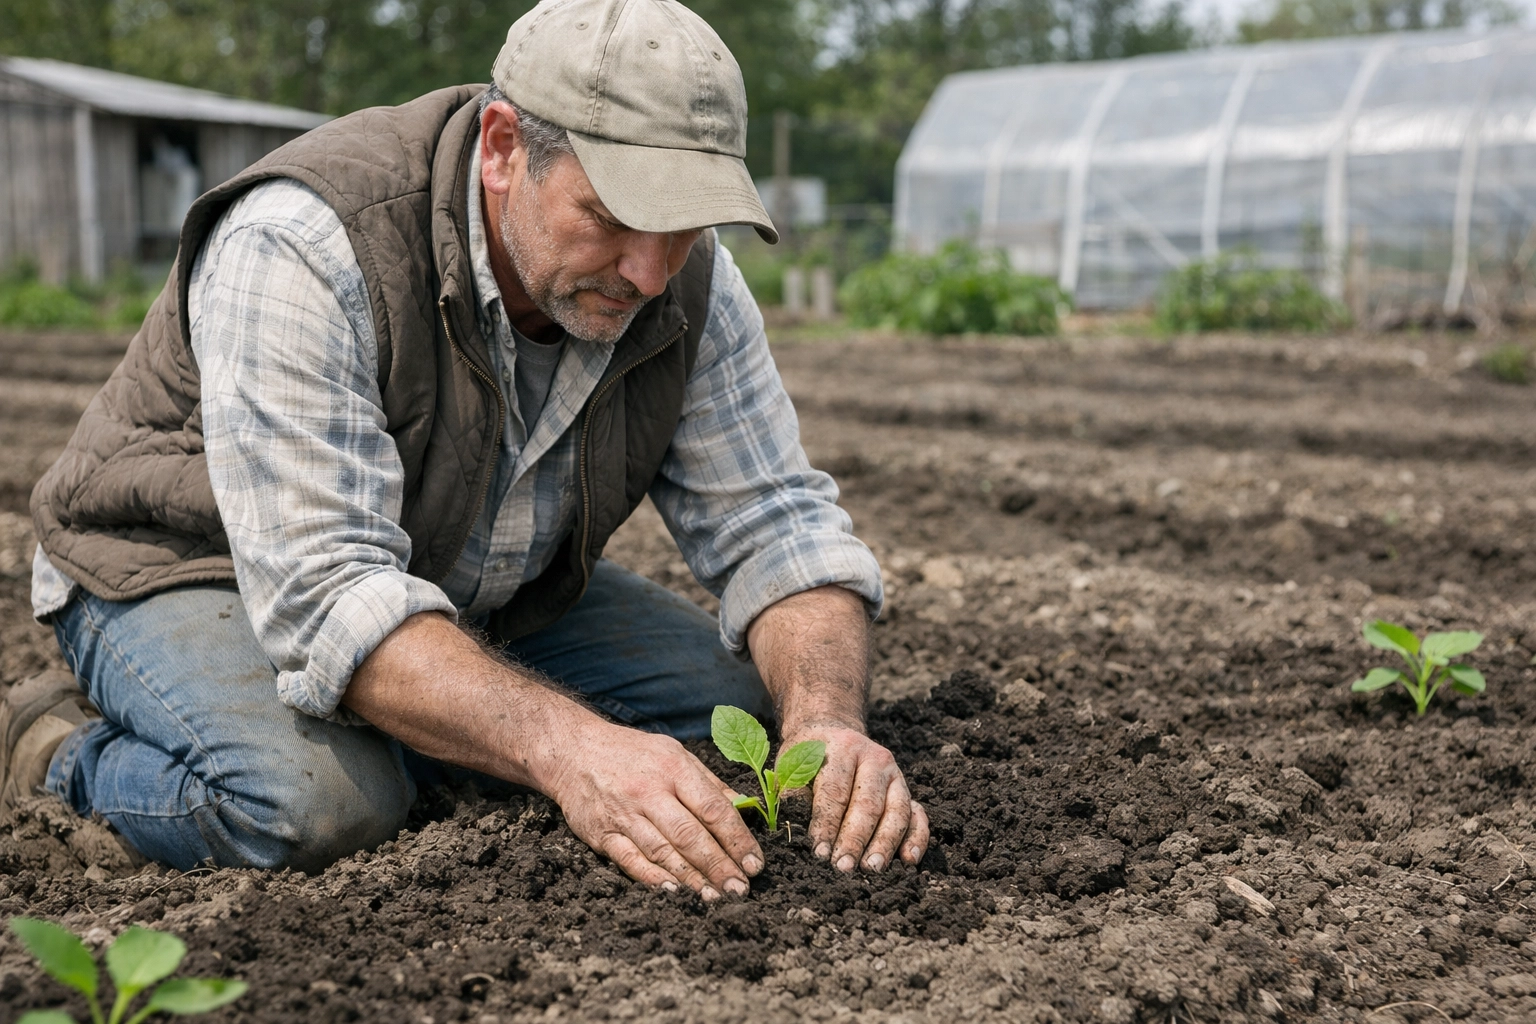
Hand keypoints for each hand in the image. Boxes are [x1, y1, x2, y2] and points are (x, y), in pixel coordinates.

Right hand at [547, 719, 763, 897]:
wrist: (573, 750)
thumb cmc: (632, 753)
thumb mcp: (674, 754)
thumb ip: (709, 783)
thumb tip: (744, 808)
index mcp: (674, 769)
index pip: (713, 809)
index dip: (737, 839)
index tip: (755, 864)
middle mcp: (649, 792)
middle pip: (690, 835)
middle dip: (719, 865)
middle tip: (740, 889)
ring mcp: (624, 815)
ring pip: (662, 852)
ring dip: (692, 878)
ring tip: (715, 897)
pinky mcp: (601, 834)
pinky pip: (630, 860)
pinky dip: (652, 878)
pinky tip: (673, 892)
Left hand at [782, 724, 928, 872]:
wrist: (831, 731)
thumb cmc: (807, 757)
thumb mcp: (791, 765)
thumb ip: (793, 795)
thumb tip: (792, 831)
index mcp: (843, 748)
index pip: (835, 792)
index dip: (826, 824)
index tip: (819, 853)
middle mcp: (874, 758)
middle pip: (868, 804)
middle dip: (855, 839)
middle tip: (843, 868)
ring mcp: (895, 775)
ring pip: (896, 812)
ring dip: (884, 844)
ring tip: (871, 869)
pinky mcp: (906, 790)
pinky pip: (918, 815)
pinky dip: (917, 837)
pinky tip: (909, 860)